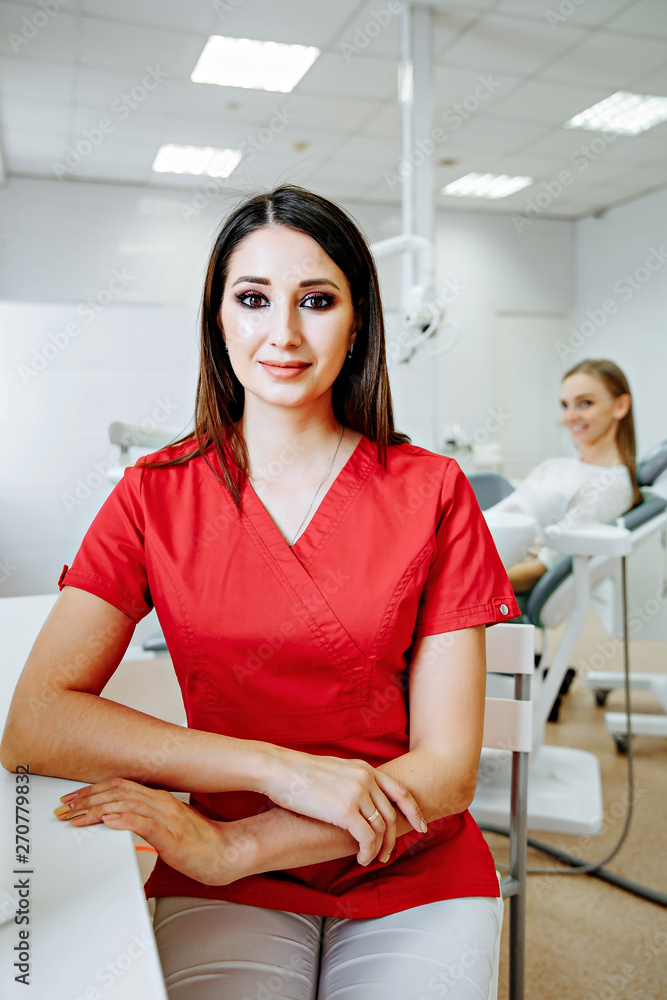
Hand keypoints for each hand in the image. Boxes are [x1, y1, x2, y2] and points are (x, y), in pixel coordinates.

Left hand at [54, 779, 251, 884]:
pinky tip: (109, 821)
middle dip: (87, 798)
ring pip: (126, 804)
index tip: (73, 799)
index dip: (93, 790)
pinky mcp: (170, 835)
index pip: (120, 785)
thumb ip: (144, 816)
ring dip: (97, 809)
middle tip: (66, 808)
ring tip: (77, 816)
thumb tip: (118, 816)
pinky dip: (124, 819)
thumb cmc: (196, 842)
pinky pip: (144, 823)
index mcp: (159, 797)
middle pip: (118, 791)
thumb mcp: (166, 824)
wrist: (223, 853)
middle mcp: (161, 802)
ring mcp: (167, 817)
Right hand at [260, 750, 426, 865]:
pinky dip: (368, 852)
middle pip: (392, 815)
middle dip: (393, 838)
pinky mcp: (346, 811)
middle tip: (388, 854)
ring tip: (371, 860)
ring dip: (379, 849)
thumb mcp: (335, 770)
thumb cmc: (299, 774)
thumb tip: (359, 796)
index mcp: (364, 769)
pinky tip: (360, 859)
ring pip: (381, 829)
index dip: (413, 811)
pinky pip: (368, 839)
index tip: (420, 826)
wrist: (279, 770)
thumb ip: (352, 780)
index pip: (400, 791)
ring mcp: (357, 794)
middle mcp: (366, 779)